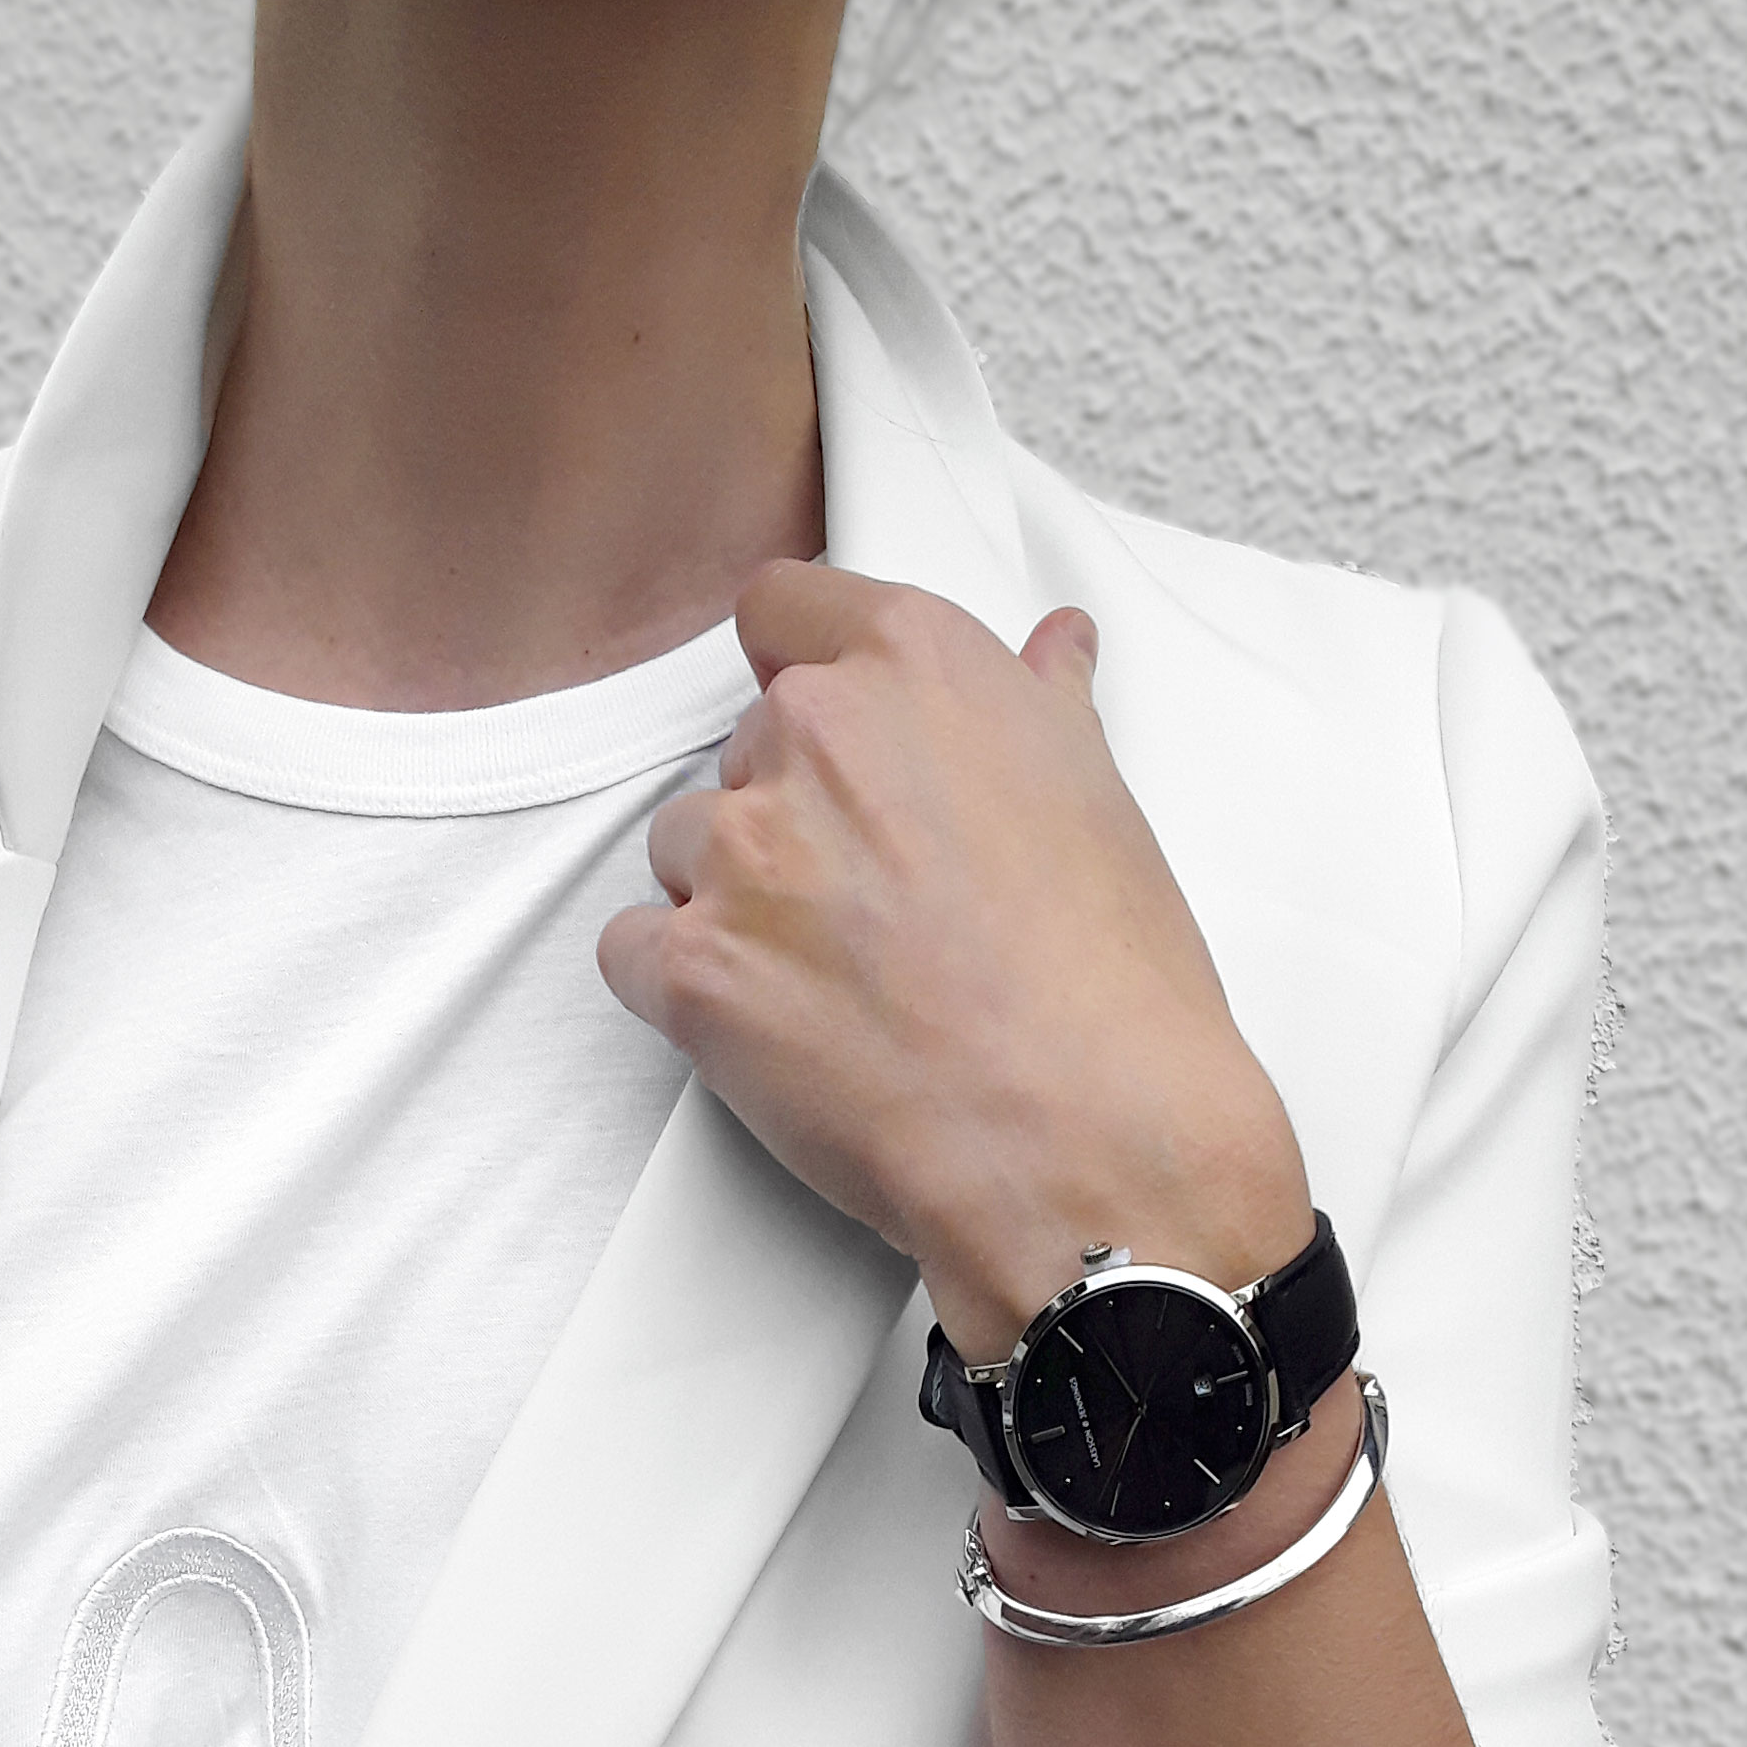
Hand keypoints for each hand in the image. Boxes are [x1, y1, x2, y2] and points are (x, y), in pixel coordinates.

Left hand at [597, 562, 1312, 1359]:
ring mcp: (741, 853)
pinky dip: (681, 989)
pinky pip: (635, 952)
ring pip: (682, 849)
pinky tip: (770, 1033)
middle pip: (740, 748)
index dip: (794, 669)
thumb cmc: (1112, 986)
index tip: (821, 734)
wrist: (1086, 1141)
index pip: (783, 605)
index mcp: (917, 667)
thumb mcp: (1102, 804)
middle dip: (786, 817)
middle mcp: (815, 736)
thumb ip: (1043, 708)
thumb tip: (1050, 647)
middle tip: (871, 907)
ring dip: (731, 903)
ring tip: (833, 981)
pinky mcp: (692, 969)